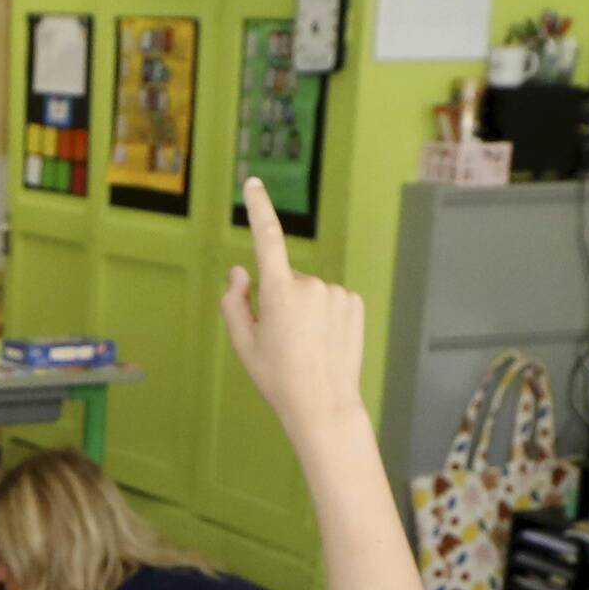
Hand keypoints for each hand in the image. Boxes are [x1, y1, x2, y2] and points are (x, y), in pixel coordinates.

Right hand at [216, 175, 367, 419]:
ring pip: (310, 292)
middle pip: (286, 280)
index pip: (267, 238)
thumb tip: (240, 271)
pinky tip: (325, 341)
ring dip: (305, 310)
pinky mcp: (354, 302)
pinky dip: (326, 315)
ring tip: (306, 345)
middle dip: (281, 300)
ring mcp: (336, 293)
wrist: (323, 405)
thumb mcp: (243, 343)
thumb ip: (233, 302)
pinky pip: (331, 300)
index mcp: (279, 292)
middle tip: (283, 339)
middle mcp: (310, 285)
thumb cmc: (278, 378)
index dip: (259, 207)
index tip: (253, 184)